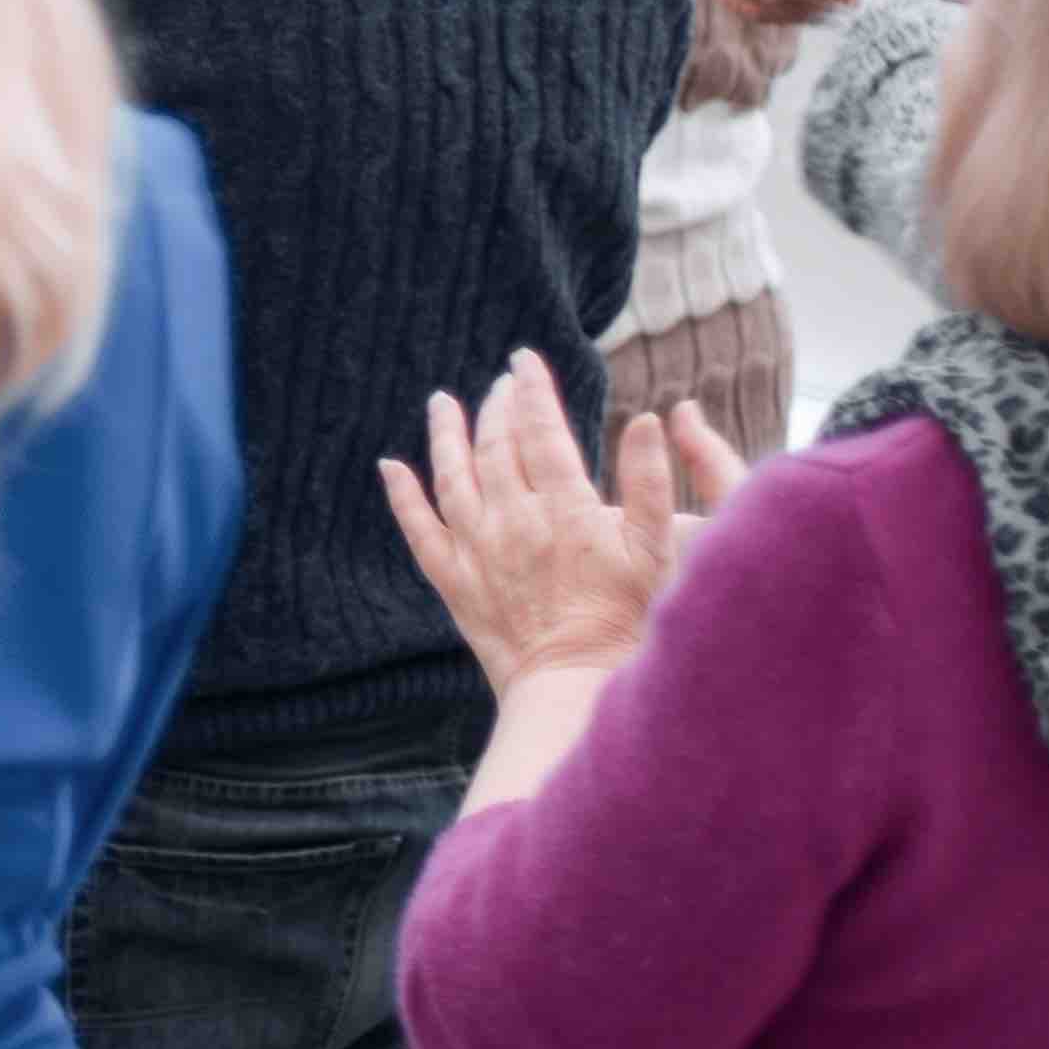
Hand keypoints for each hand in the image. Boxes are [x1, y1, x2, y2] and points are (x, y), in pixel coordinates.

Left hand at [376, 353, 746, 692]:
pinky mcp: (455, 584)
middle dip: (497, 407)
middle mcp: (513, 522)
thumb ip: (653, 483)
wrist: (577, 688)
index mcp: (564, 508)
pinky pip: (419, 530)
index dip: (532, 390)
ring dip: (445, 435)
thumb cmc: (631, 622)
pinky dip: (402, 496)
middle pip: (495, 447)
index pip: (542, 430)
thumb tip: (650, 419)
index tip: (524, 359)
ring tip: (443, 402)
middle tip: (500, 382)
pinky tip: (389, 467)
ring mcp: (478, 552)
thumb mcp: (659, 552)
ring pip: (451, 477)